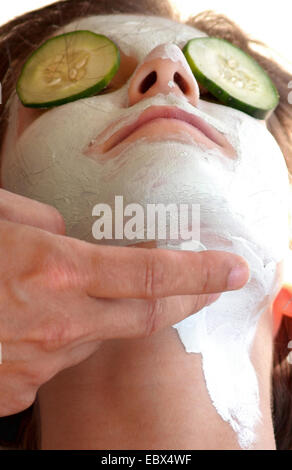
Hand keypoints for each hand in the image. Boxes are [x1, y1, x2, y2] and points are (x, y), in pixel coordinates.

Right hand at [0, 189, 248, 415]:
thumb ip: (44, 228)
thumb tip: (69, 239)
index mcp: (55, 270)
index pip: (152, 275)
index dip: (200, 272)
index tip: (233, 269)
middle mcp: (57, 324)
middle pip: (144, 317)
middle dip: (183, 300)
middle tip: (208, 286)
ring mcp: (37, 365)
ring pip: (95, 337)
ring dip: (97, 314)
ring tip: (62, 292)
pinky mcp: (15, 393)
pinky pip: (56, 360)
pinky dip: (58, 337)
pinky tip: (25, 321)